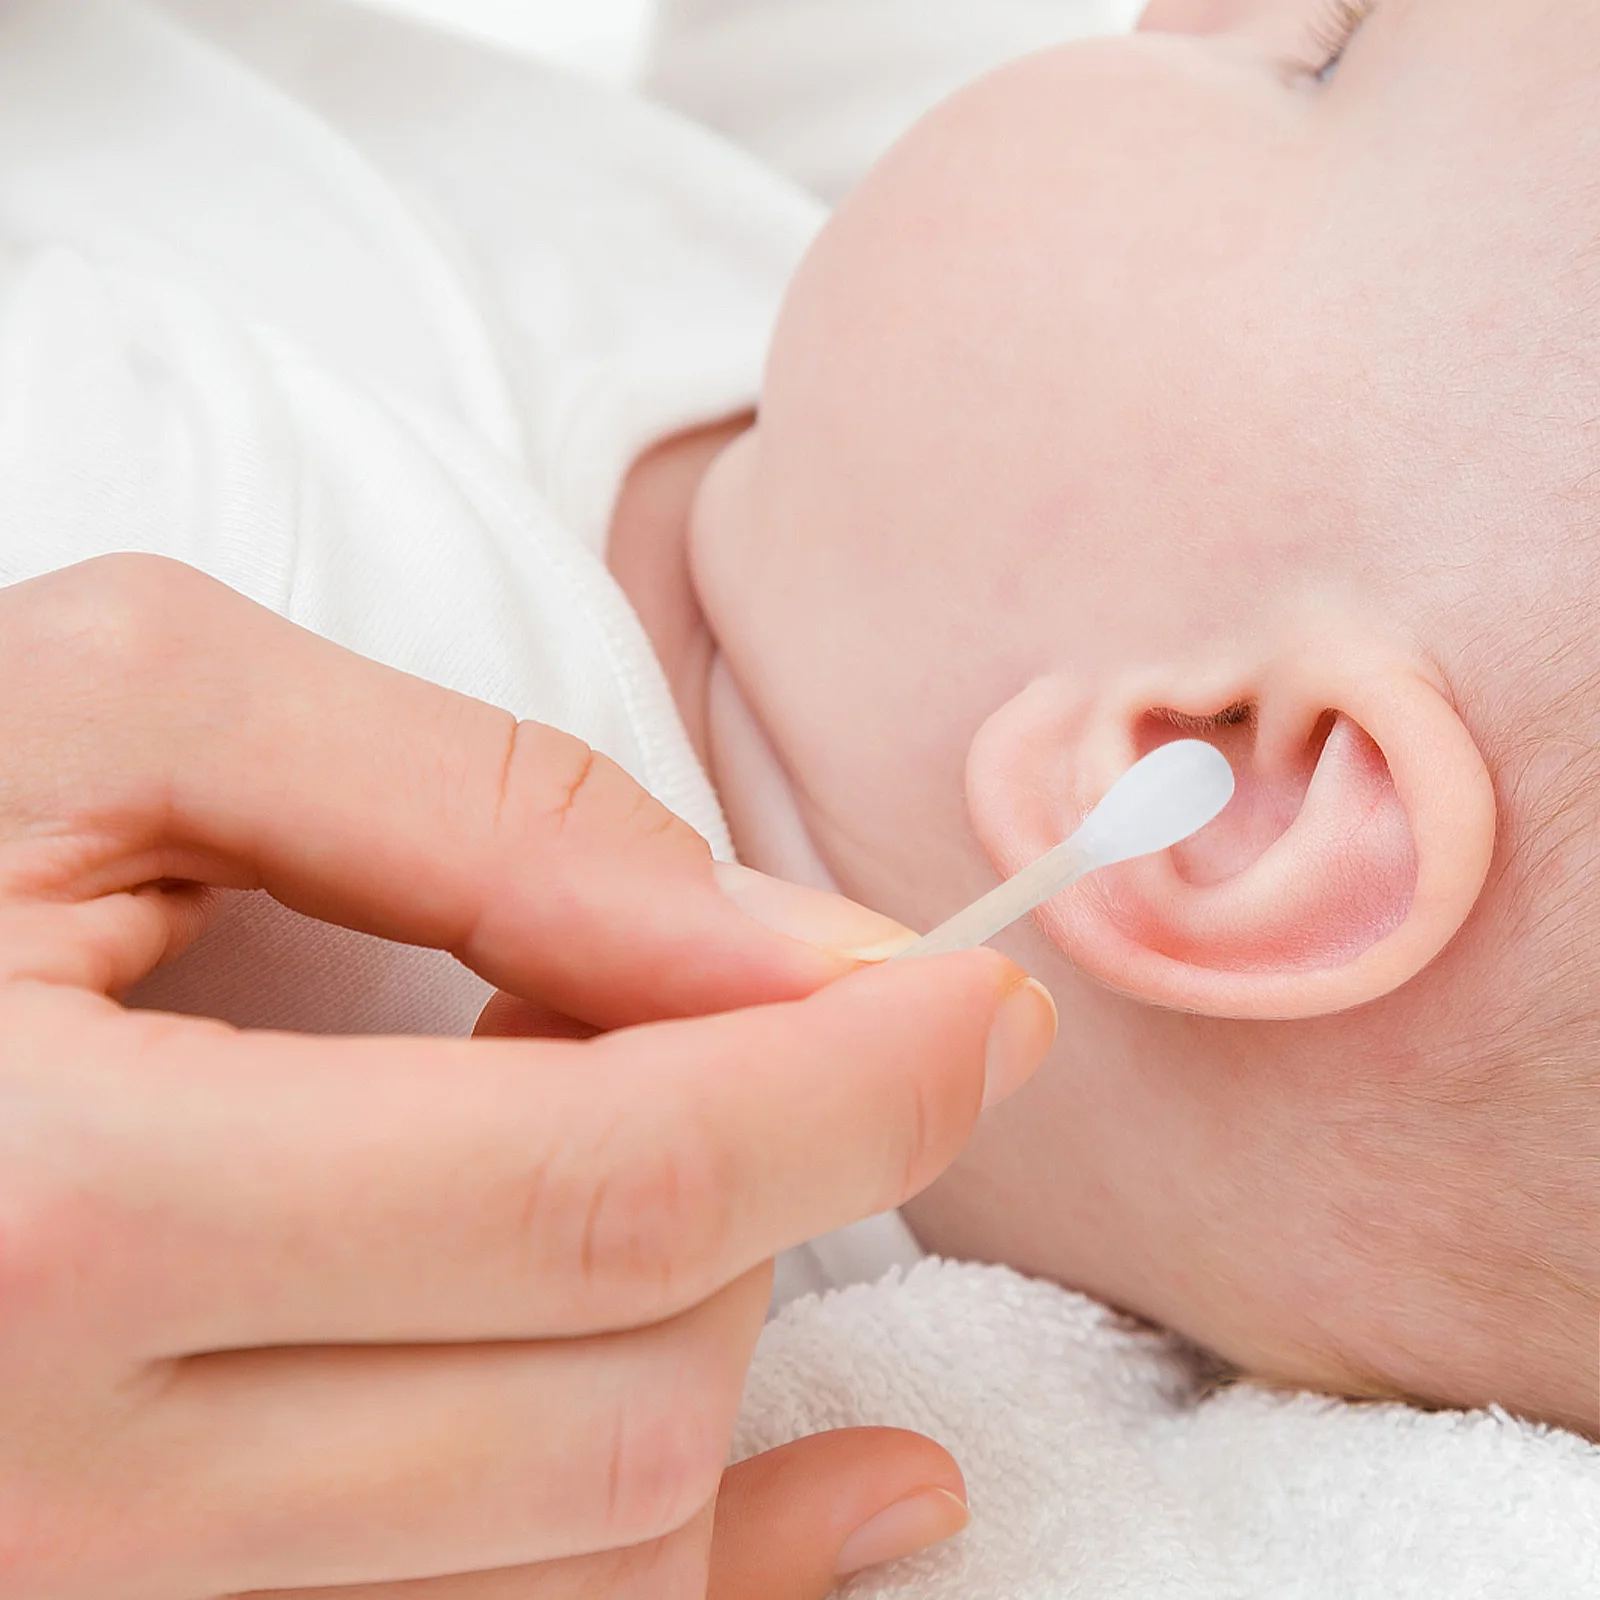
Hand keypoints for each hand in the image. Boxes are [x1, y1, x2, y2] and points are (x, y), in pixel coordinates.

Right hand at [0, 556, 1053, 1598]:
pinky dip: (723, 1580)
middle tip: (751, 1014)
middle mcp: (54, 1494)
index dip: (855, 1087)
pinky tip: (852, 1492)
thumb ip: (481, 810)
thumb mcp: (128, 715)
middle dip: (779, 1182)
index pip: (605, 1189)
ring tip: (746, 1164)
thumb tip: (789, 954)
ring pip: (590, 1556)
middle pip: (619, 1384)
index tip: (984, 1001)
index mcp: (46, 1213)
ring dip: (737, 1348)